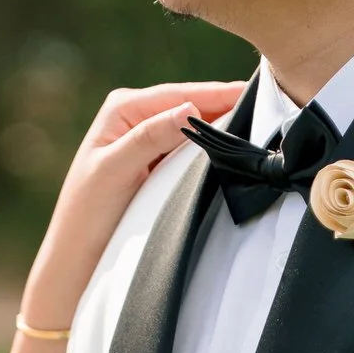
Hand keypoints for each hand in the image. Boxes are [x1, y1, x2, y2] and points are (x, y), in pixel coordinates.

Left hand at [16, 78, 245, 332]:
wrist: (77, 258)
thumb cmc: (86, 214)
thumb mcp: (114, 170)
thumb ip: (149, 136)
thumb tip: (189, 109)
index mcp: (124, 107)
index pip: (183, 94)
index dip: (221, 94)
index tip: (262, 94)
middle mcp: (138, 117)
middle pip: (195, 107)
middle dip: (230, 108)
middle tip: (276, 110)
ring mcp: (150, 140)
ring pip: (198, 128)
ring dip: (226, 128)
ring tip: (267, 127)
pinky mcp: (159, 164)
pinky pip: (195, 150)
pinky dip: (215, 149)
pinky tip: (239, 151)